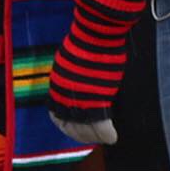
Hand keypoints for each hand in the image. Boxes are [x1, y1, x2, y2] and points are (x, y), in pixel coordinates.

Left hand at [47, 0, 147, 145]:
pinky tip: (113, 136)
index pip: (56, 117)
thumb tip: (77, 83)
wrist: (96, 32)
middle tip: (93, 138)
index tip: (77, 129)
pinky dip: (107, 134)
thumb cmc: (88, 41)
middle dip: (81, 135)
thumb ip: (71, 77)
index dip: (67, 126)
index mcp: (57, 86)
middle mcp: (65, 96)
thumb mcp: (71, 61)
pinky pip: (101, 127)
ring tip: (106, 137)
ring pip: (86, 130)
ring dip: (96, 137)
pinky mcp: (98, 101)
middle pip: (70, 127)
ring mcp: (81, 100)